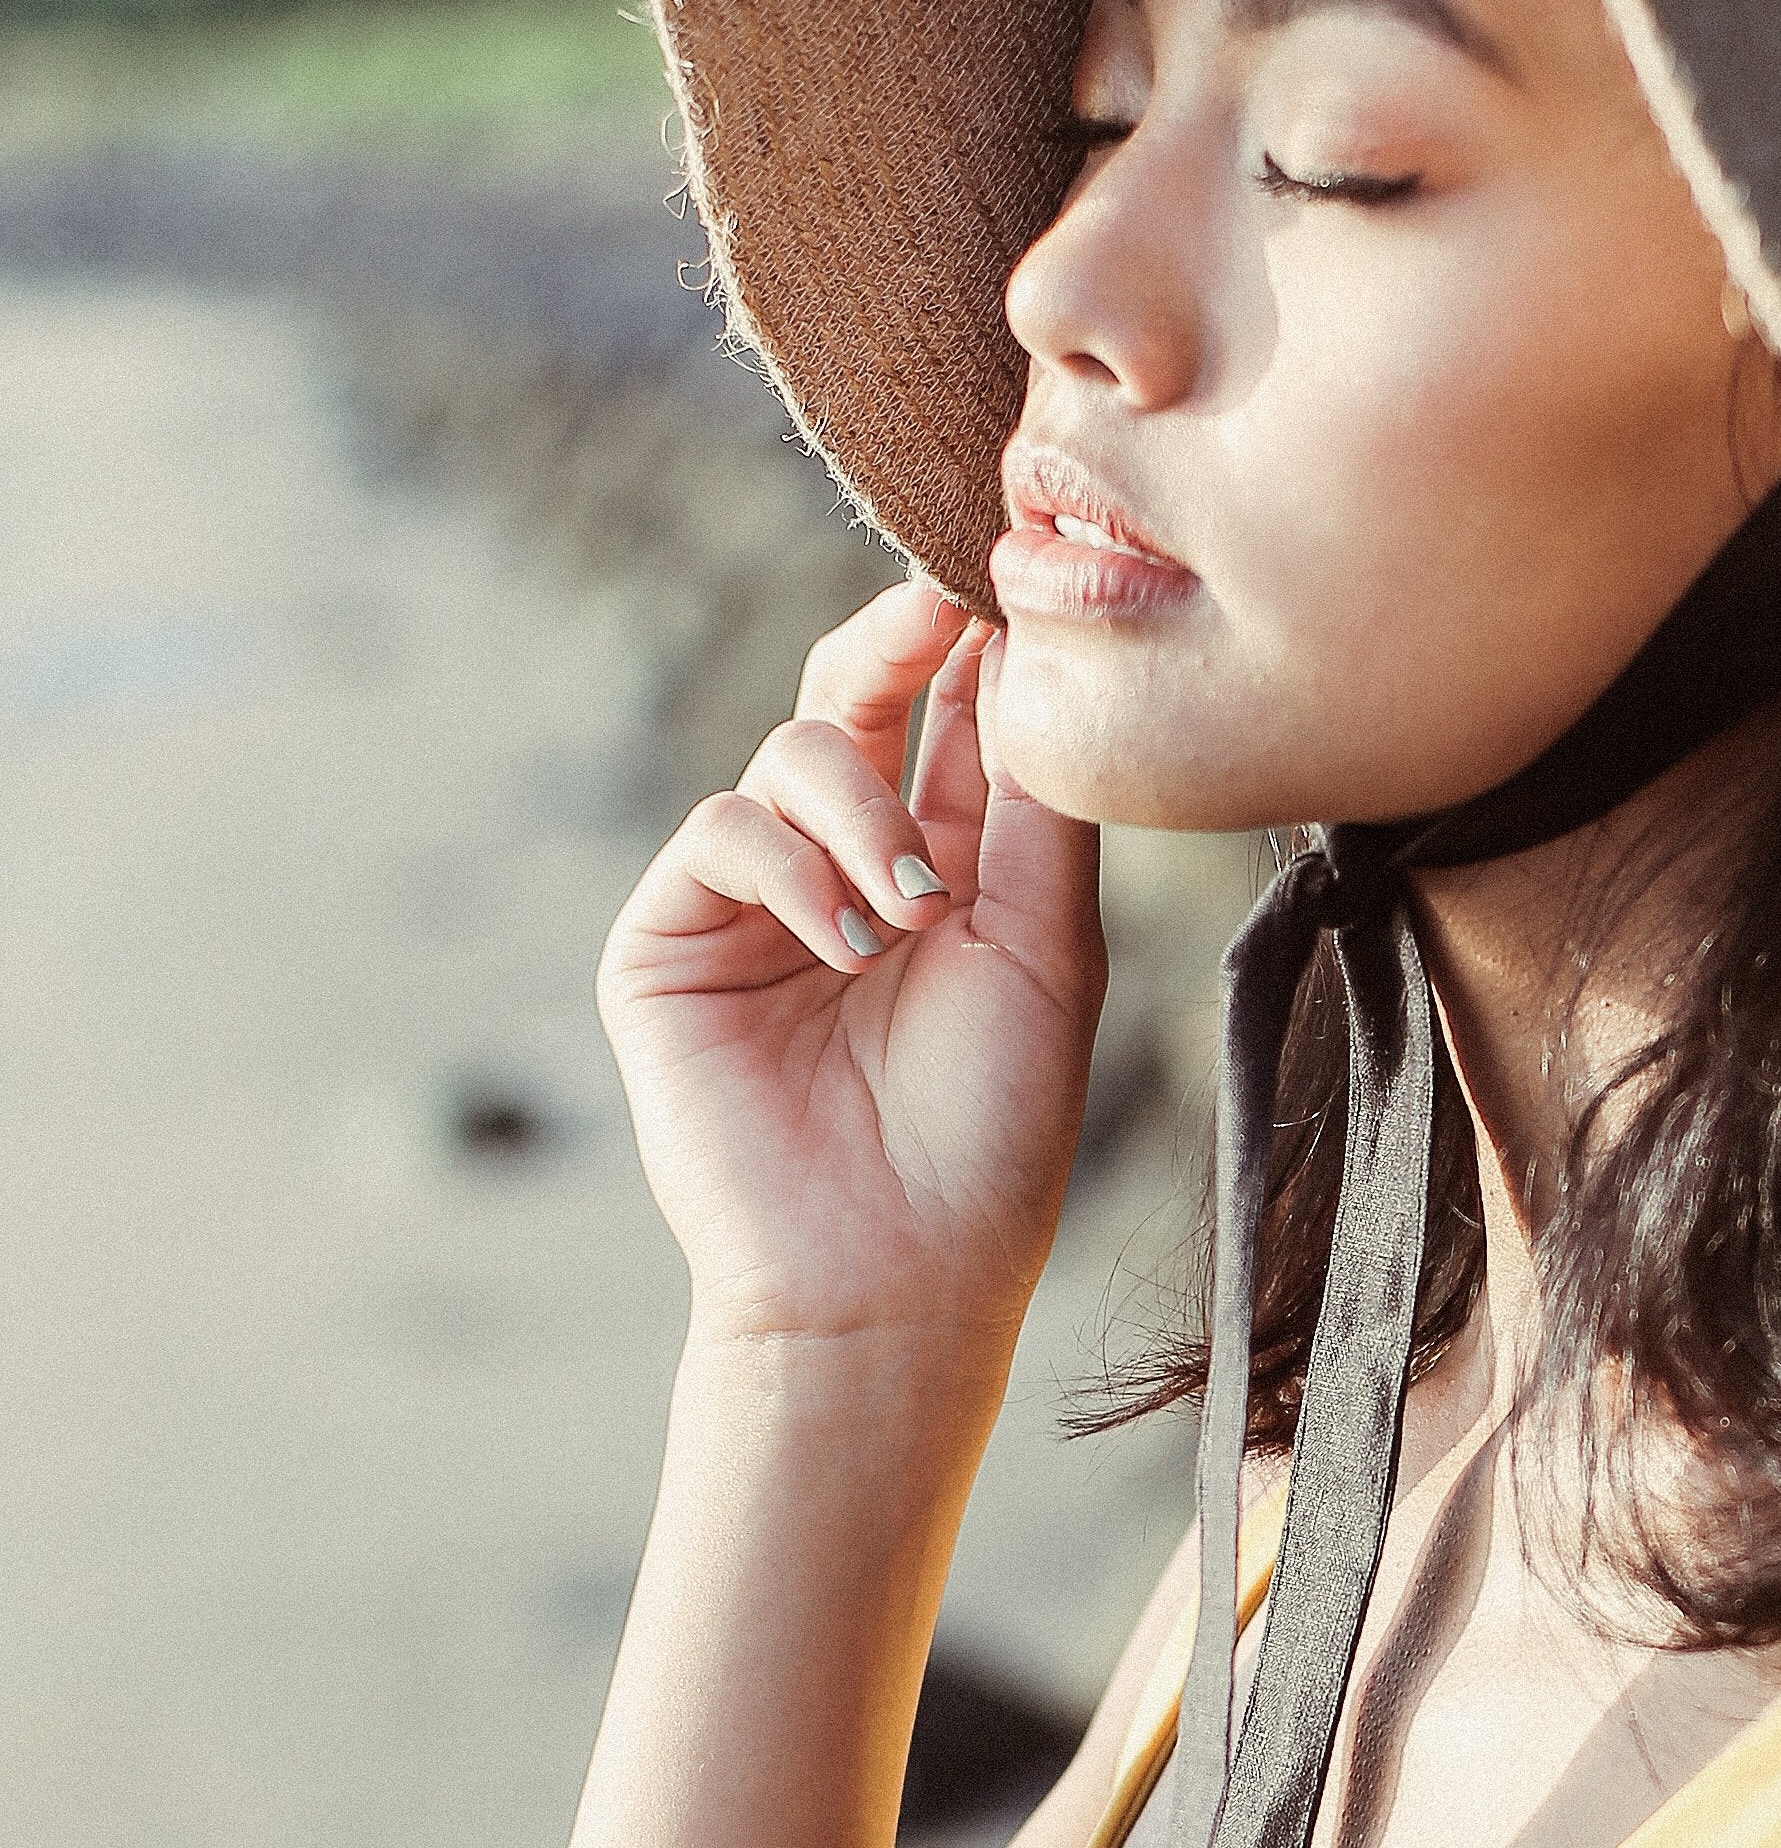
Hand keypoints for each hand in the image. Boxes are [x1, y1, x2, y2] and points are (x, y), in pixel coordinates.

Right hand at [600, 580, 1107, 1362]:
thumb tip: (1034, 655)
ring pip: (789, 755)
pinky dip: (790, 868)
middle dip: (892, 643)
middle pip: (851, 699)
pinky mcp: (668, 944)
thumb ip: (1032, 803)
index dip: (972, 644)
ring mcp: (750, 902)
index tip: (1005, 581)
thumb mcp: (1044, 940)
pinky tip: (846, 944)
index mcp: (946, 860)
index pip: (951, 717)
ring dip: (861, 811)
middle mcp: (842, 864)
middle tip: (937, 607)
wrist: (898, 1266)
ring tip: (914, 911)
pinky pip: (718, 832)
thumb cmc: (990, 1120)